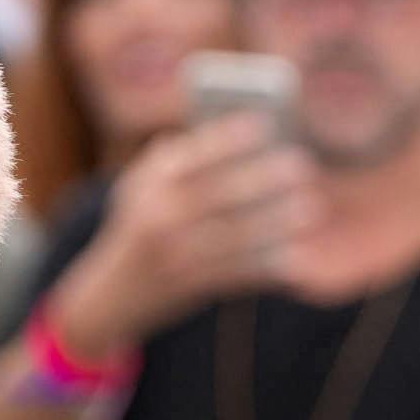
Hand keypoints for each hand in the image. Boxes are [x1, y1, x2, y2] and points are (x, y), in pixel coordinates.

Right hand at [53, 113, 318, 355]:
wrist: (110, 295)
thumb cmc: (144, 225)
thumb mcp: (145, 186)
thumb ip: (184, 157)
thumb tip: (249, 130)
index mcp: (150, 184)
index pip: (191, 155)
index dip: (227, 138)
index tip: (264, 124)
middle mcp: (158, 217)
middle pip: (219, 193)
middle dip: (262, 178)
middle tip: (301, 165)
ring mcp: (174, 255)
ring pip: (234, 236)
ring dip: (276, 223)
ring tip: (310, 208)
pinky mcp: (189, 287)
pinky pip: (237, 274)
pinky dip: (268, 265)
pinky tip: (296, 256)